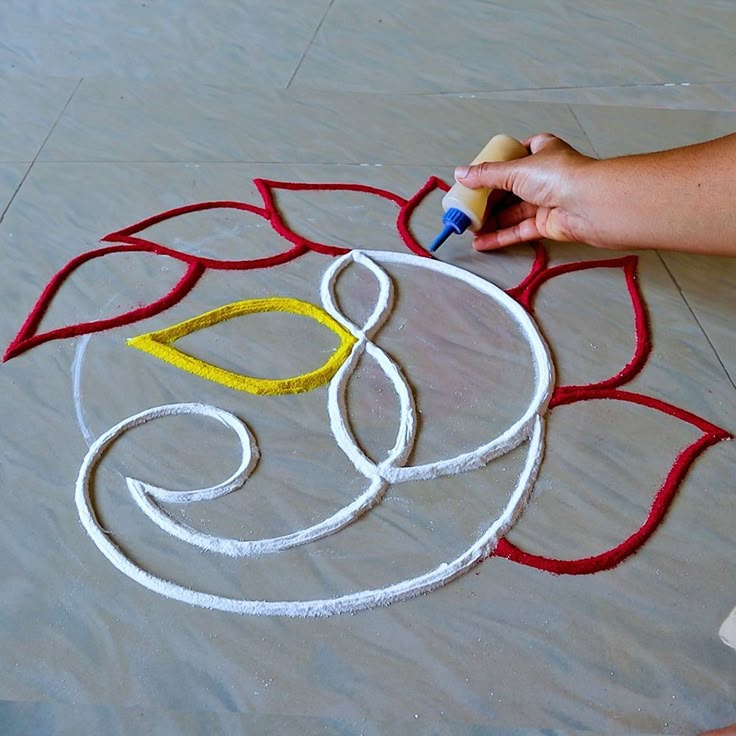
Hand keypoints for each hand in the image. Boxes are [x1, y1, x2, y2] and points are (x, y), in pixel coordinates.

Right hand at [455, 133, 597, 249]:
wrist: (588, 204)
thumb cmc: (560, 176)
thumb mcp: (515, 169)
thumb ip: (486, 175)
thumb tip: (462, 174)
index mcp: (541, 152)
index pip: (514, 156)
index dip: (495, 166)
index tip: (475, 178)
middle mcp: (544, 176)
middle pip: (509, 188)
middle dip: (487, 200)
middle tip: (466, 208)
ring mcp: (545, 201)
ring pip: (512, 212)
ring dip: (490, 220)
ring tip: (469, 228)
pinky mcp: (546, 224)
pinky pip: (518, 230)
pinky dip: (500, 237)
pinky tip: (481, 242)